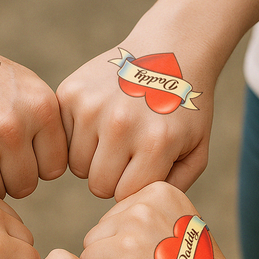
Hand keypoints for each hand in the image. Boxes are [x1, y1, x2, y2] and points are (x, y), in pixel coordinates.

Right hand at [57, 35, 213, 200]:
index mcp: (155, 143)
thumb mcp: (196, 150)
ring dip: (93, 159)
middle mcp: (120, 124)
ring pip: (76, 166)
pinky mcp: (70, 93)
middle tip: (126, 155)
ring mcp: (91, 106)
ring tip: (113, 137)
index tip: (142, 170)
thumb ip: (173, 188)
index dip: (132, 188)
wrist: (171, 49)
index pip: (124, 195)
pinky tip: (97, 121)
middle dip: (112, 177)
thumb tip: (135, 209)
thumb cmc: (184, 108)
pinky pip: (62, 140)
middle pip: (97, 186)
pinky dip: (77, 137)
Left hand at [81, 181, 243, 258]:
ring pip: (89, 258)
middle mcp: (142, 213)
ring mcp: (129, 246)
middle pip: (96, 236)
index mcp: (158, 194)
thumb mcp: (180, 224)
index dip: (127, 244)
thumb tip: (103, 226)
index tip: (159, 257)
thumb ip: (143, 215)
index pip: (113, 217)